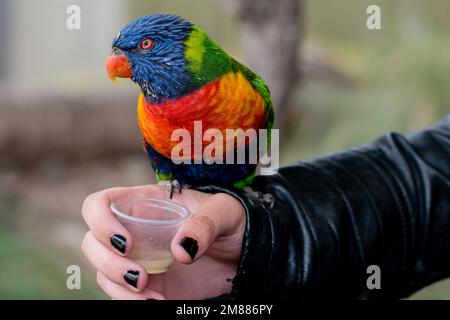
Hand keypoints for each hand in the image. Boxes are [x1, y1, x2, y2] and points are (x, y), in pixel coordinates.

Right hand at [81, 185, 244, 298]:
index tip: (125, 243)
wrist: (243, 252)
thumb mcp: (225, 212)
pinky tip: (157, 303)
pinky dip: (132, 302)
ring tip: (152, 297)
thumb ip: (205, 223)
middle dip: (107, 263)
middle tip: (141, 277)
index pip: (102, 203)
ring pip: (103, 273)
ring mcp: (139, 259)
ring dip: (118, 289)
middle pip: (93, 243)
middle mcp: (135, 230)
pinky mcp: (148, 285)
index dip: (100, 221)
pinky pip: (123, 294)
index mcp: (147, 203)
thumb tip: (180, 250)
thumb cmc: (232, 221)